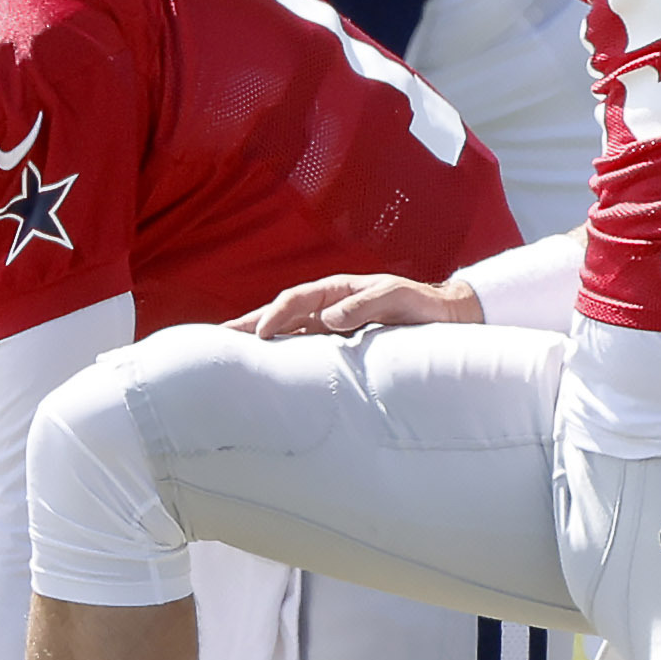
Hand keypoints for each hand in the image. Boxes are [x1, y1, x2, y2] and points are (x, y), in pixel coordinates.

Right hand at [229, 272, 481, 339]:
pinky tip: (262, 369)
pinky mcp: (336, 345)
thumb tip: (329, 319)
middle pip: (279, 314)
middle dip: (247, 324)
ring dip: (256, 341)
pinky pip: (301, 349)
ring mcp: (329, 326)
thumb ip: (366, 305)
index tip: (259, 335)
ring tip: (226, 354)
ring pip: (285, 333)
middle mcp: (327, 307)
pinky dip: (279, 356)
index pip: (296, 300)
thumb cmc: (422, 304)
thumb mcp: (399, 297)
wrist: (445, 317)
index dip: (275, 315)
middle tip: (215, 338)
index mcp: (337, 290)